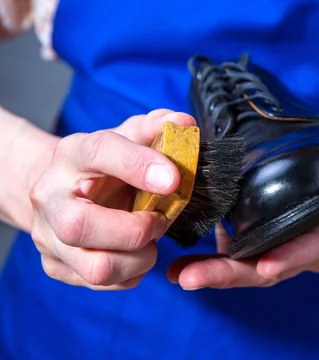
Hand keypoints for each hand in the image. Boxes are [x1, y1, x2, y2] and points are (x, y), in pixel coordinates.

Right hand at [29, 109, 195, 289]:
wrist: (70, 188)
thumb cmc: (110, 163)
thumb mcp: (131, 137)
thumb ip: (158, 127)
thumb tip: (183, 122)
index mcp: (72, 154)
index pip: (100, 152)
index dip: (138, 164)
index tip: (174, 178)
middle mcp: (50, 196)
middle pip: (80, 226)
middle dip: (135, 230)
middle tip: (159, 221)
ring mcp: (47, 235)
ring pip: (96, 267)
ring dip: (139, 258)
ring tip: (151, 240)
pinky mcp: (56, 265)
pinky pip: (102, 283)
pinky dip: (132, 273)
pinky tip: (137, 252)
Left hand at [167, 132, 318, 289]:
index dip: (294, 256)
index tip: (264, 263)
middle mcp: (318, 248)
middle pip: (274, 266)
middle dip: (234, 274)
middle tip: (191, 278)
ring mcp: (296, 246)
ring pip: (254, 264)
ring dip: (217, 271)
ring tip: (177, 273)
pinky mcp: (279, 236)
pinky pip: (248, 251)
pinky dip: (218, 256)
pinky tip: (184, 255)